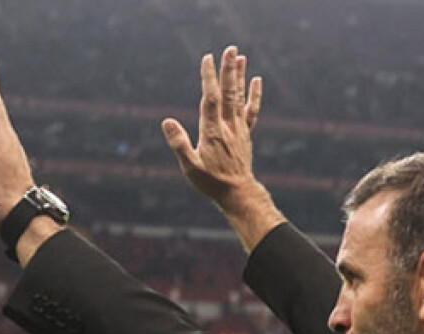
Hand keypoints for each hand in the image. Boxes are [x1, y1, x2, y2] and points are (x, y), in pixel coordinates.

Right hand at [162, 46, 264, 216]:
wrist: (238, 194)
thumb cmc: (211, 182)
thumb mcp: (190, 167)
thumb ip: (179, 144)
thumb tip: (167, 122)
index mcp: (212, 132)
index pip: (210, 99)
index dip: (209, 78)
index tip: (208, 58)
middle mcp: (228, 127)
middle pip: (228, 93)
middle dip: (228, 70)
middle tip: (230, 49)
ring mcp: (239, 129)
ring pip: (239, 98)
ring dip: (239, 76)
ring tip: (240, 56)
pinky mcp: (245, 134)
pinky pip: (251, 111)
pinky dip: (254, 95)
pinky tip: (255, 80)